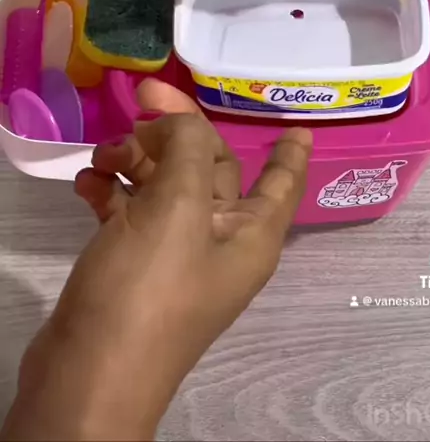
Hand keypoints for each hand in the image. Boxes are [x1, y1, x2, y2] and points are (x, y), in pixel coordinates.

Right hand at [3, 83, 311, 440]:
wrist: (87, 375)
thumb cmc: (147, 290)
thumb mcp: (177, 209)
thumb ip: (187, 148)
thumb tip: (178, 123)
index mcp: (249, 234)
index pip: (281, 183)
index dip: (290, 153)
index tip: (299, 126)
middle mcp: (219, 242)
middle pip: (209, 169)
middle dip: (177, 133)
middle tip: (141, 97)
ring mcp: (174, 255)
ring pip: (165, 186)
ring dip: (136, 160)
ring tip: (102, 154)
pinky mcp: (134, 264)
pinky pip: (132, 211)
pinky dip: (113, 191)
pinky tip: (87, 184)